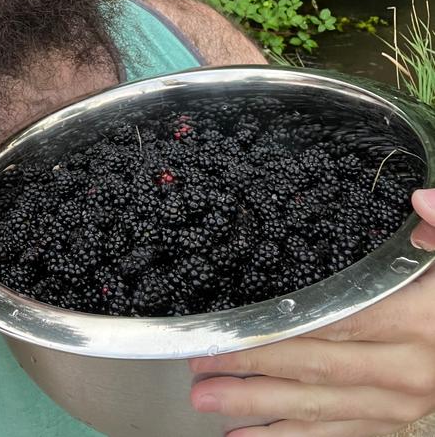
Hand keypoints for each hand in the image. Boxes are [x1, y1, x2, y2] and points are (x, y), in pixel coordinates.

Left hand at [189, 188, 434, 436]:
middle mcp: (406, 370)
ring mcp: (399, 402)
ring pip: (318, 408)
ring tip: (207, 398)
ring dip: (258, 405)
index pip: (335, 322)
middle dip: (252, 368)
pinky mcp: (392, 420)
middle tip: (200, 363)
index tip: (232, 325)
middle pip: (316, 369)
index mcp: (417, 322)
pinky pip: (335, 434)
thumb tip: (419, 198)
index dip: (280, 327)